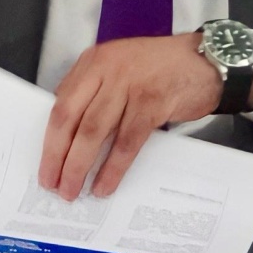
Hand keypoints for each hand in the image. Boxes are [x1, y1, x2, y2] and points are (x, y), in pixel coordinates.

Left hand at [39, 33, 239, 197]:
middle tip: (53, 184)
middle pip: (71, 119)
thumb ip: (94, 92)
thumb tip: (69, 131)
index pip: (60, 105)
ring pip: (94, 132)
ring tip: (74, 190)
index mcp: (93, 63)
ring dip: (80, 166)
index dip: (50, 140)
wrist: (208, 61)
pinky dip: (113, 167)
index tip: (45, 166)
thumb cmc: (162, 68)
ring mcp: (128, 85)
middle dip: (59, 156)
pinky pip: (126, 142)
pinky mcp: (152, 103)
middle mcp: (106, 70)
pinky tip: (105, 184)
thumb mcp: (120, 69)